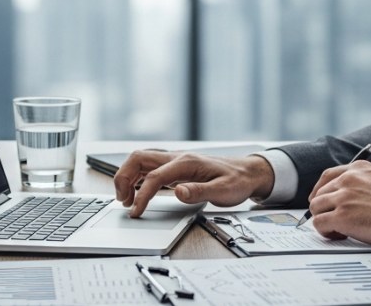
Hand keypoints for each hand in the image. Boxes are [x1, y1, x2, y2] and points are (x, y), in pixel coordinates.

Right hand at [113, 150, 274, 216]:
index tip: (136, 212)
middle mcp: (177, 157)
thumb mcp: (223, 191)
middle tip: (123, 201)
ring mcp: (174, 160)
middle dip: (123, 178)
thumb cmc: (236, 181)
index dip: (142, 195)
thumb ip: (199, 192)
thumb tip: (178, 192)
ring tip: (126, 199)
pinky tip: (137, 192)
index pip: (154, 176)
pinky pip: (148, 168)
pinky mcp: (175, 167)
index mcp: (186, 162)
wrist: (247, 172)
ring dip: (127, 177)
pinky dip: (137, 178)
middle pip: (138, 158)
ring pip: (140, 161)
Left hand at [306, 160, 370, 248]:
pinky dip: (326, 232)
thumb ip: (364, 184)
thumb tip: (351, 198)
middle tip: (333, 220)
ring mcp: (343, 197)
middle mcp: (348, 179)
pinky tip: (340, 235)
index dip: (320, 190)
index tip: (321, 200)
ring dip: (324, 220)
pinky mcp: (342, 216)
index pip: (328, 176)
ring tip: (339, 229)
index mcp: (359, 169)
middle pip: (320, 193)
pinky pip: (320, 224)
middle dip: (324, 208)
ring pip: (316, 208)